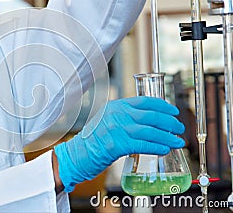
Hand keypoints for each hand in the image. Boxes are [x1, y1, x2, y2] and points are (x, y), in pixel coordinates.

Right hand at [53, 96, 184, 191]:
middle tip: (179, 128)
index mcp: (116, 106)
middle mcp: (117, 114)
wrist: (77, 154)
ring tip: (177, 142)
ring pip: (150, 131)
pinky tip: (165, 149)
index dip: (163, 106)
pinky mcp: (118, 144)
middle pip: (151, 116)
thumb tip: (149, 122)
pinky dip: (157, 147)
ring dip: (168, 137)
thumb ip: (124, 118)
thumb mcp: (107, 120)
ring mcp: (117, 129)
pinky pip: (144, 145)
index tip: (173, 111)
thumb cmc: (93, 140)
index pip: (145, 101)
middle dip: (170, 122)